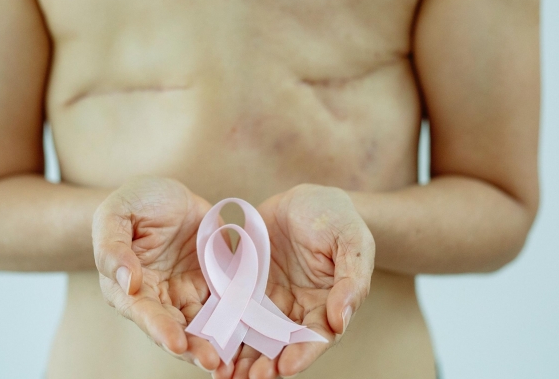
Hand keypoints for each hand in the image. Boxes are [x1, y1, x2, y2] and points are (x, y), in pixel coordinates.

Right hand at [92, 176, 220, 372]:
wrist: (167, 192)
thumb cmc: (134, 202)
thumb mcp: (116, 214)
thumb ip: (112, 247)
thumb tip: (127, 282)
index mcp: (128, 287)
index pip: (144, 313)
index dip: (160, 329)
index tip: (176, 343)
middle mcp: (158, 298)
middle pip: (176, 329)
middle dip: (193, 348)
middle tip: (212, 362)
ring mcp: (187, 293)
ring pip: (202, 326)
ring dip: (217, 344)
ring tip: (232, 362)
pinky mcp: (213, 284)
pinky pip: (227, 305)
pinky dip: (238, 322)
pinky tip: (252, 335)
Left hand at [215, 184, 374, 378]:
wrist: (306, 197)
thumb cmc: (337, 218)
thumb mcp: (352, 242)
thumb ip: (351, 281)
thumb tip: (341, 320)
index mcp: (327, 305)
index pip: (316, 337)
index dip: (303, 354)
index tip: (286, 367)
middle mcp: (296, 310)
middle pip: (281, 346)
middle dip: (266, 364)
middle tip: (249, 377)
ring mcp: (269, 301)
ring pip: (253, 336)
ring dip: (240, 356)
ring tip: (223, 373)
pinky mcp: (245, 287)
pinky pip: (232, 310)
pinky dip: (221, 329)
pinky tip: (206, 341)